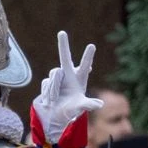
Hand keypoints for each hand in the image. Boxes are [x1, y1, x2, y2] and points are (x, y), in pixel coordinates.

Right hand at [31, 31, 102, 145]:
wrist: (56, 115)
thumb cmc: (72, 110)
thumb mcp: (80, 107)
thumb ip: (89, 104)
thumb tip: (100, 104)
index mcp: (79, 78)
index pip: (85, 66)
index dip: (88, 56)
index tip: (92, 46)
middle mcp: (68, 74)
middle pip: (64, 57)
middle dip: (63, 45)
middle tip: (62, 32)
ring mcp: (57, 77)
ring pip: (54, 75)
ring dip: (53, 89)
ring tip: (54, 100)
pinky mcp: (47, 81)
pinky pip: (46, 83)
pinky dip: (48, 93)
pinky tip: (49, 101)